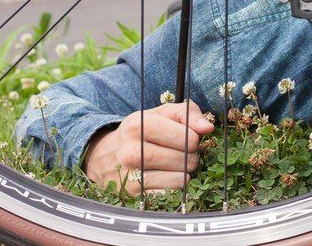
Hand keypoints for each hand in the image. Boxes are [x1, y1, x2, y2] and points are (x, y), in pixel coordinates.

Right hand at [83, 100, 214, 194]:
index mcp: (138, 125)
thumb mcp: (161, 114)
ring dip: (184, 173)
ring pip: (180, 179)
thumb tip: (208, 128)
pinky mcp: (133, 197)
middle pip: (185, 160)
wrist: (104, 157)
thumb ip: (187, 113)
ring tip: (173, 165)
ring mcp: (130, 176)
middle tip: (183, 153)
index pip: (188, 137)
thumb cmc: (141, 132)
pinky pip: (170, 195)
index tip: (188, 138)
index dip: (195, 139)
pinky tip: (165, 178)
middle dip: (191, 157)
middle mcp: (130, 151)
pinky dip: (173, 188)